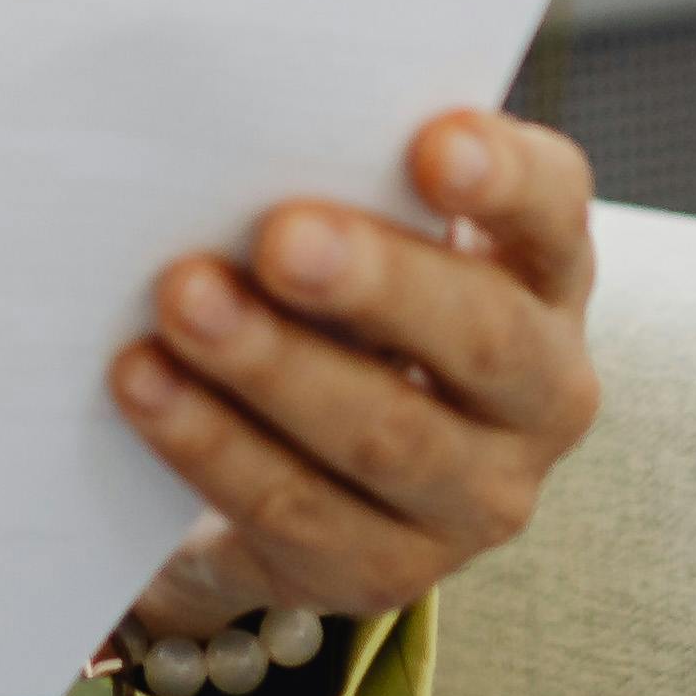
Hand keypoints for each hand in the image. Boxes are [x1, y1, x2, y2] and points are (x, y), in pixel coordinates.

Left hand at [108, 107, 601, 670]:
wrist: (314, 459)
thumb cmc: (342, 296)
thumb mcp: (371, 228)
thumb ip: (346, 177)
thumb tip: (246, 125)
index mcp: (546, 274)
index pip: (551, 211)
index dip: (502, 179)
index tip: (433, 143)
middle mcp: (542, 393)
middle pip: (480, 337)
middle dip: (375, 283)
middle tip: (280, 237)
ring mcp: (476, 497)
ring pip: (384, 435)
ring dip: (273, 366)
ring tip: (183, 302)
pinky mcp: (385, 569)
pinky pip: (294, 509)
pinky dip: (211, 443)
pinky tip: (144, 385)